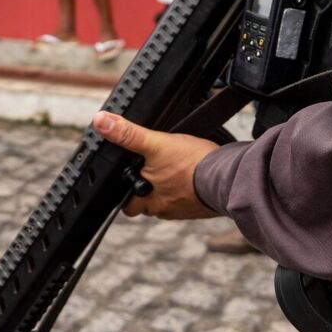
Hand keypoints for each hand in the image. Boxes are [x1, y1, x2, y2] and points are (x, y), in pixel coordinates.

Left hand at [92, 112, 219, 219]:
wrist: (230, 177)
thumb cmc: (193, 165)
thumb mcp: (156, 144)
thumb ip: (128, 135)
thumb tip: (101, 122)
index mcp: (149, 201)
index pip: (127, 203)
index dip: (124, 190)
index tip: (127, 178)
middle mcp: (165, 209)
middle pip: (147, 203)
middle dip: (147, 188)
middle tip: (152, 170)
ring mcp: (185, 209)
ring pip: (168, 200)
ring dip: (169, 188)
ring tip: (175, 168)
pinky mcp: (203, 205)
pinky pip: (190, 199)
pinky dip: (189, 188)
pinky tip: (194, 174)